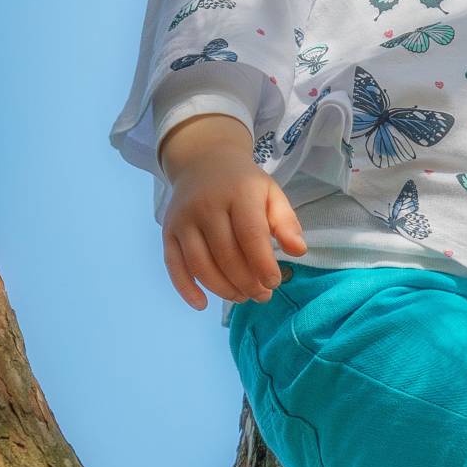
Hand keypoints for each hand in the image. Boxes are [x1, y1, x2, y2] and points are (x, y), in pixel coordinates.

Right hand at [161, 135, 307, 310]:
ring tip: (242, 297)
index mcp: (238, 193)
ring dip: (223, 289)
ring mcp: (184, 219)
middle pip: (226, 255)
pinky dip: (186, 289)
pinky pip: (173, 265)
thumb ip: (286, 222)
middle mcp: (206, 205)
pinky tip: (202, 304)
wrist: (202, 162)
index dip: (263, 264)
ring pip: (200, 264)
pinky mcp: (168, 232)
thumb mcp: (271, 193)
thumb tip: (298, 251)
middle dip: (246, 282)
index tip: (274, 282)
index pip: (250, 235)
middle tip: (262, 295)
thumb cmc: (243, 184)